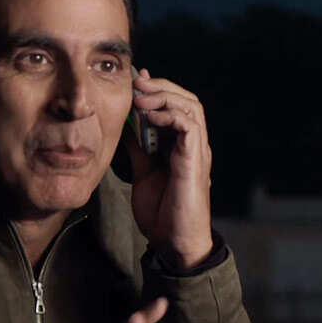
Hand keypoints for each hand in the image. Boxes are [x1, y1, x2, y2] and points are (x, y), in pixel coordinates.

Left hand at [124, 69, 212, 269]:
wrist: (173, 242)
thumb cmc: (161, 211)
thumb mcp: (143, 171)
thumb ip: (138, 148)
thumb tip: (124, 125)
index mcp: (181, 145)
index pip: (176, 105)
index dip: (157, 89)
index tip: (135, 79)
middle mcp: (193, 144)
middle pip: (186, 99)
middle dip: (161, 86)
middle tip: (137, 81)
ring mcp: (197, 150)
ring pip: (191, 107)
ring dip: (164, 96)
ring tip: (140, 95)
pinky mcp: (196, 160)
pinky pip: (189, 126)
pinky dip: (170, 115)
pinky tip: (150, 115)